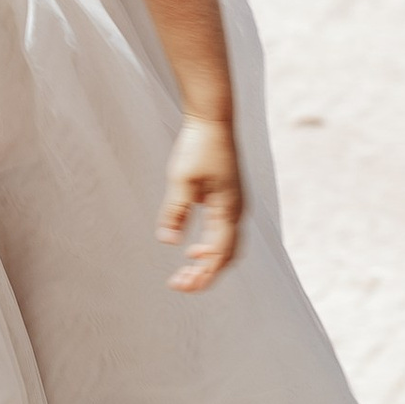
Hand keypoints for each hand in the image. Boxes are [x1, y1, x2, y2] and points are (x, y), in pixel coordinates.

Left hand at [159, 116, 242, 291]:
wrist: (213, 118)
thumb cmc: (199, 146)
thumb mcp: (181, 180)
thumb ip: (175, 212)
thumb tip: (168, 241)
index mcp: (228, 210)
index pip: (218, 255)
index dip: (200, 275)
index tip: (178, 284)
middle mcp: (236, 211)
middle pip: (226, 256)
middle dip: (205, 275)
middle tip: (179, 284)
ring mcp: (234, 205)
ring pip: (226, 246)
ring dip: (207, 263)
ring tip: (185, 272)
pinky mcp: (228, 198)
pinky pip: (223, 233)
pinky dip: (210, 248)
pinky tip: (192, 249)